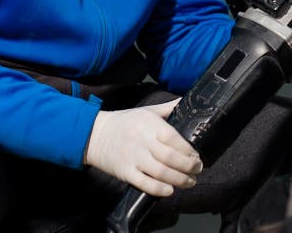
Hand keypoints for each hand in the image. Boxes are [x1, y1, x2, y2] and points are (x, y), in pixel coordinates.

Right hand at [84, 99, 202, 196]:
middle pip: (171, 158)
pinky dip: (160, 189)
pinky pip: (145, 184)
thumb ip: (169, 107)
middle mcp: (143, 142)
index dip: (189, 151)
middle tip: (197, 169)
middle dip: (189, 166)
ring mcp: (134, 158)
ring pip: (161, 173)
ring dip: (180, 180)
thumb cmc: (125, 122)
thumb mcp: (148, 110)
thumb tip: (188, 100)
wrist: (93, 134)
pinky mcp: (125, 172)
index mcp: (150, 125)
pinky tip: (170, 190)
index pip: (174, 139)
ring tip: (190, 181)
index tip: (197, 156)